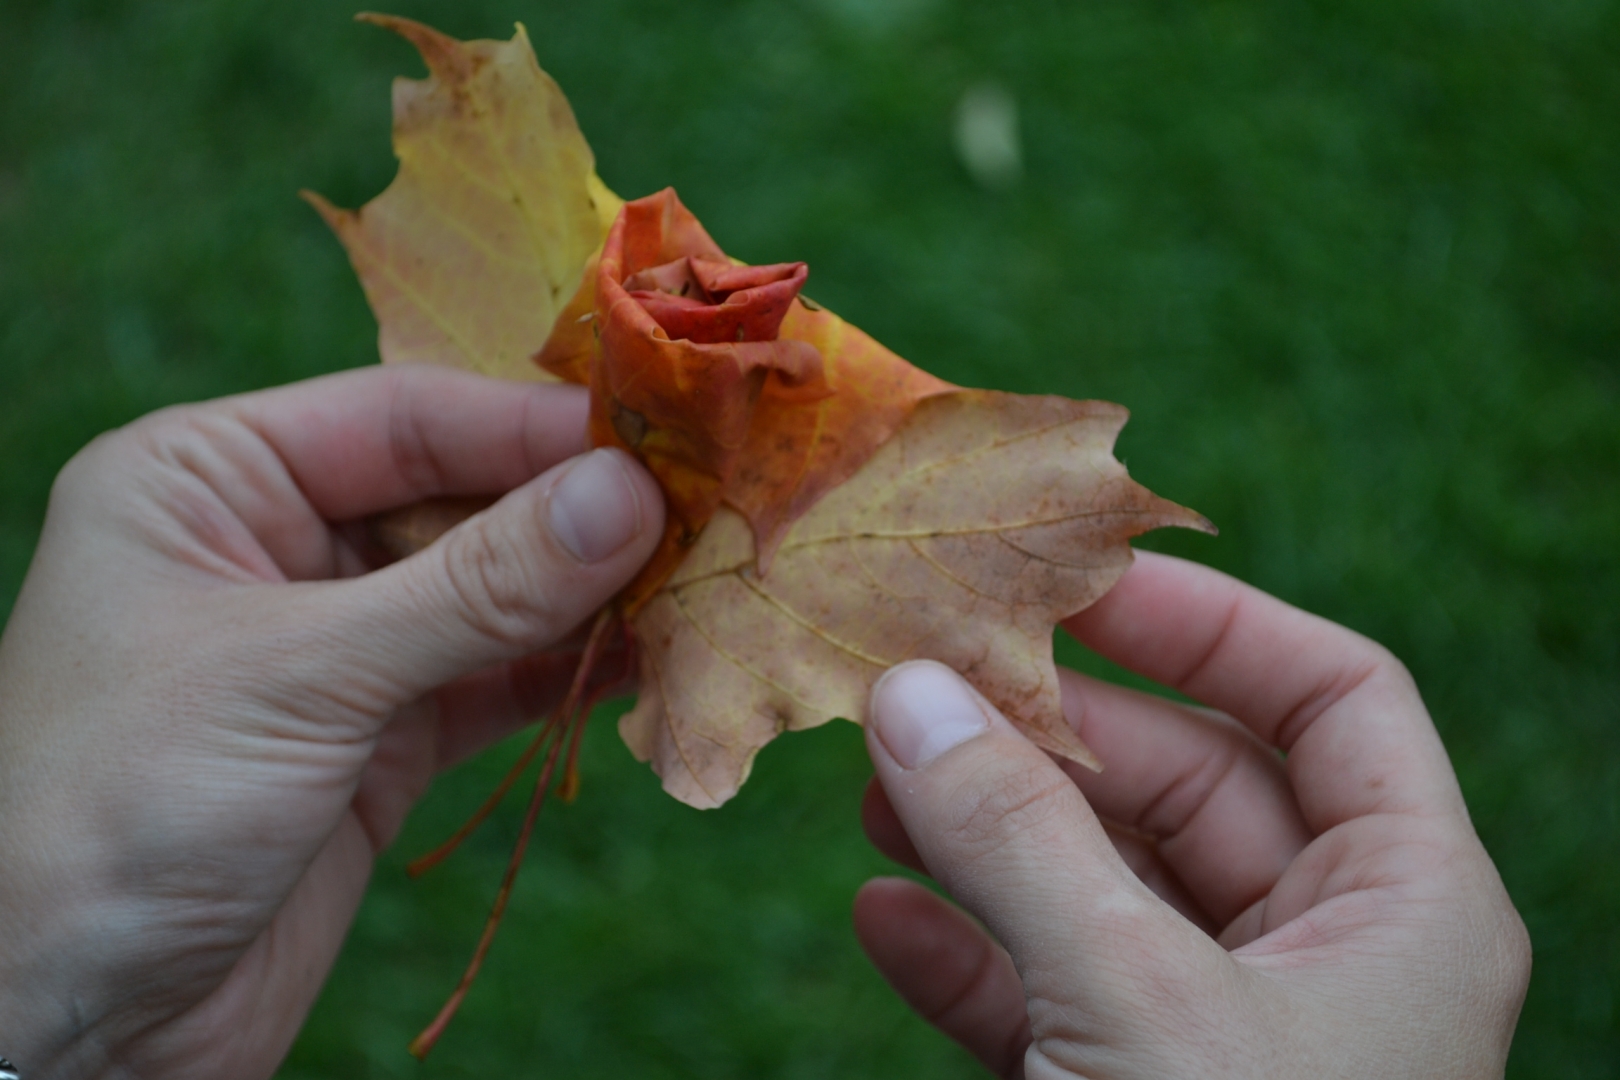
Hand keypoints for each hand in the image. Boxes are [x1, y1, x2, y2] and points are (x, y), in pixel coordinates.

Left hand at [0, 366, 663, 1078]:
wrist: (64, 1027)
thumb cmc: (123, 808)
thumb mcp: (302, 675)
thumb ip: (475, 587)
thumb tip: (632, 494)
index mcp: (210, 477)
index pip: (404, 417)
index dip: (534, 428)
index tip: (659, 441)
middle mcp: (276, 542)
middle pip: (461, 498)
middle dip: (577, 515)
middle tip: (705, 511)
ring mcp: (336, 645)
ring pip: (491, 592)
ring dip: (590, 594)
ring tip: (701, 582)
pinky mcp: (379, 736)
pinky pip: (495, 679)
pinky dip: (569, 670)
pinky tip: (651, 657)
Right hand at [854, 552, 1529, 1078]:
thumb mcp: (1137, 1006)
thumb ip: (1023, 840)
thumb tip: (914, 689)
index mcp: (1402, 908)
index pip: (1332, 699)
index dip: (1213, 624)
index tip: (1079, 580)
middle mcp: (1321, 958)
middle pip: (1188, 784)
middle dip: (1054, 732)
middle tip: (928, 674)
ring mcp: (1219, 1036)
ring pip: (1099, 885)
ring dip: (987, 828)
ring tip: (879, 772)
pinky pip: (1044, 992)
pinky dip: (962, 951)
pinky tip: (882, 910)